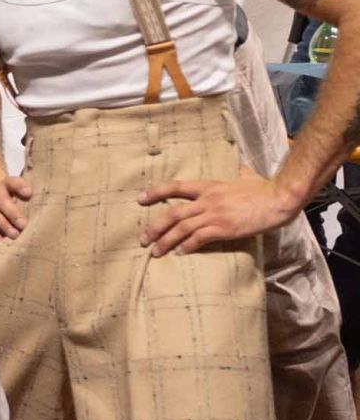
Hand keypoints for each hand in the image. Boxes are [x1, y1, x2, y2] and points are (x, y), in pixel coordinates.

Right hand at [0, 170, 32, 241]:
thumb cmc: (5, 188)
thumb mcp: (13, 183)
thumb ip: (21, 187)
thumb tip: (28, 193)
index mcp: (4, 185)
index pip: (12, 183)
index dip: (19, 187)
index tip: (28, 193)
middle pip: (2, 203)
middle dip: (13, 215)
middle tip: (24, 225)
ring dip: (3, 227)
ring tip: (14, 236)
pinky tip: (0, 243)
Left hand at [138, 168, 299, 254]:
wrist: (280, 198)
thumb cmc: (265, 188)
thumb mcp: (245, 175)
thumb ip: (237, 172)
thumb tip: (239, 166)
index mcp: (209, 186)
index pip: (175, 186)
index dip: (155, 192)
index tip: (139, 199)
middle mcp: (207, 200)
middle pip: (173, 213)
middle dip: (154, 227)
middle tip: (143, 239)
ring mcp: (215, 214)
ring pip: (181, 229)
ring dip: (166, 241)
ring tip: (155, 252)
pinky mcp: (224, 228)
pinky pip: (199, 238)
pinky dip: (187, 246)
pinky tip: (180, 253)